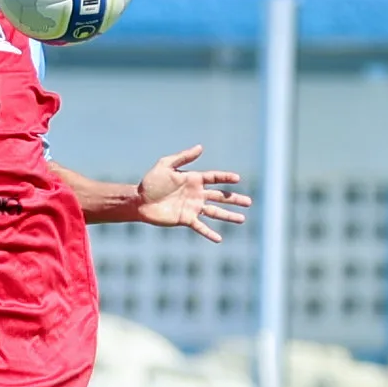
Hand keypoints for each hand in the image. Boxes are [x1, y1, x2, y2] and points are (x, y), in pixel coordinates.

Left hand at [136, 146, 251, 243]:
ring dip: (228, 216)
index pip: (214, 178)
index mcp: (193, 179)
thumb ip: (183, 157)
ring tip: (242, 219)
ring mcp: (192, 208)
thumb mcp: (165, 165)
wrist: (138, 200)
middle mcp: (196, 194)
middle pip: (220, 196)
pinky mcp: (185, 220)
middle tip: (249, 202)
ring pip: (215, 212)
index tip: (237, 179)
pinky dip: (209, 233)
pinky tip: (219, 238)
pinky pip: (200, 227)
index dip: (225, 178)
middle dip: (234, 199)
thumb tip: (201, 147)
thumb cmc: (150, 182)